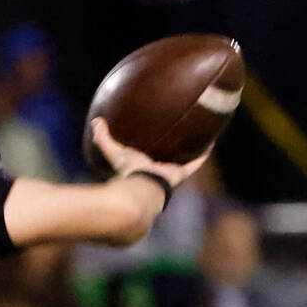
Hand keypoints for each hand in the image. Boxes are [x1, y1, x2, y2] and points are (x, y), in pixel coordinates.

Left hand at [90, 117, 211, 187]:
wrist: (142, 186)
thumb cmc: (127, 171)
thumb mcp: (114, 151)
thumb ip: (102, 138)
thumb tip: (96, 120)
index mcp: (141, 165)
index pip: (146, 154)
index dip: (149, 146)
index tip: (153, 134)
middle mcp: (156, 170)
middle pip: (165, 156)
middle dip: (171, 147)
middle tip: (178, 130)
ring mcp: (169, 172)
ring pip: (182, 158)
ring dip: (189, 148)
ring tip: (198, 134)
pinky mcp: (181, 173)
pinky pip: (196, 162)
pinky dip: (203, 153)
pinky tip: (210, 141)